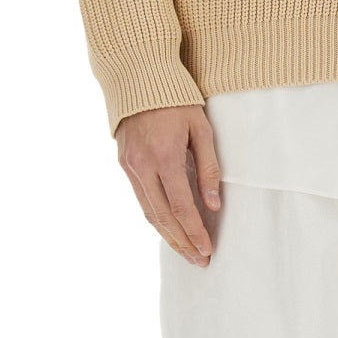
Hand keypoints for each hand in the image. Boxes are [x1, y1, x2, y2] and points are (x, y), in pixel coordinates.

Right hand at [116, 104, 222, 266]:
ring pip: (148, 212)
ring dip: (167, 235)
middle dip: (182, 242)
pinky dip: (155, 217)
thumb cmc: (178, 99)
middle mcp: (143, 166)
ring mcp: (130, 167)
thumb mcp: (201, 127)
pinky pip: (140, 199)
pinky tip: (167, 227)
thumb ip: (209, 167)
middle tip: (199, 260)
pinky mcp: (124, 164)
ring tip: (186, 251)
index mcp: (165, 156)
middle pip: (163, 217)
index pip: (182, 207)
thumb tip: (213, 204)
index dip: (195, 232)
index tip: (207, 250)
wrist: (140, 77)